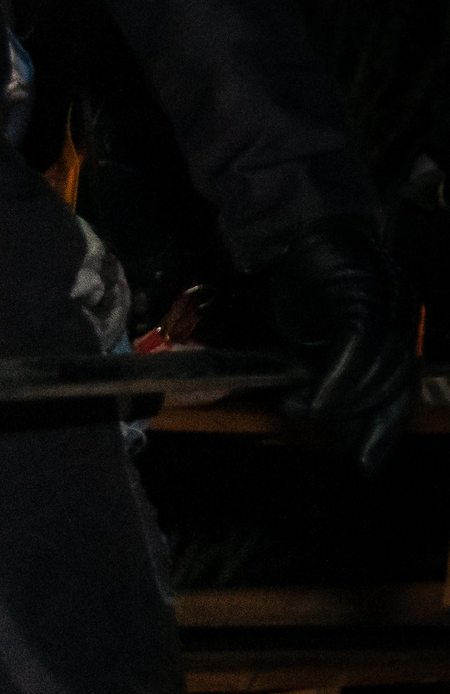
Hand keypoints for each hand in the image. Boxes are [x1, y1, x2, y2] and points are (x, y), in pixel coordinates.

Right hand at [259, 217, 419, 473]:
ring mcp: (388, 305)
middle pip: (393, 384)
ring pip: (378, 371)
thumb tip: (324, 419)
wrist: (291, 229)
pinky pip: (358, 348)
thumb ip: (321, 370)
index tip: (365, 463)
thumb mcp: (308, 338)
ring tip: (302, 412)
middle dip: (361, 421)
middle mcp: (401, 317)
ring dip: (340, 404)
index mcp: (393, 330)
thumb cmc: (297, 285)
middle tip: (323, 437)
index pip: (397, 389)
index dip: (383, 428)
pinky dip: (336, 381)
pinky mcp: (365, 295)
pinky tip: (311, 400)